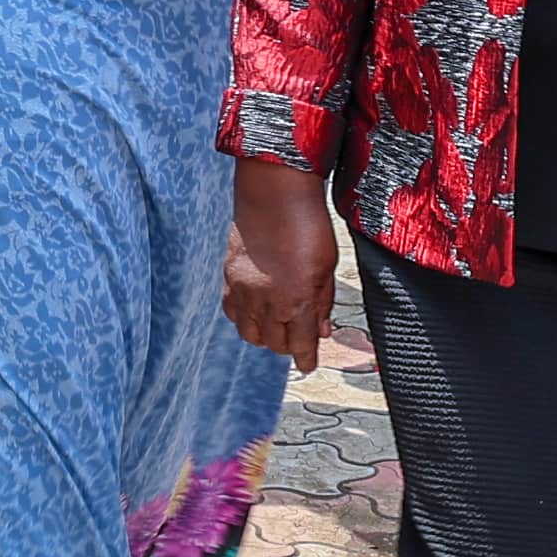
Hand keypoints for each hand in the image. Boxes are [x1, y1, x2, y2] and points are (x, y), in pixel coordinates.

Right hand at [224, 158, 343, 368]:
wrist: (273, 193)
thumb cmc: (307, 223)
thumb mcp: (327, 267)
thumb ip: (323, 302)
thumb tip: (322, 329)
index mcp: (297, 301)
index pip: (301, 345)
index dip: (306, 358)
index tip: (308, 363)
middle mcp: (267, 302)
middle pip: (275, 343)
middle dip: (289, 345)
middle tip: (299, 337)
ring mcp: (243, 291)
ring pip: (250, 333)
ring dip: (266, 335)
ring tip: (277, 325)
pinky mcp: (228, 277)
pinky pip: (232, 312)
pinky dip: (245, 318)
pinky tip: (256, 309)